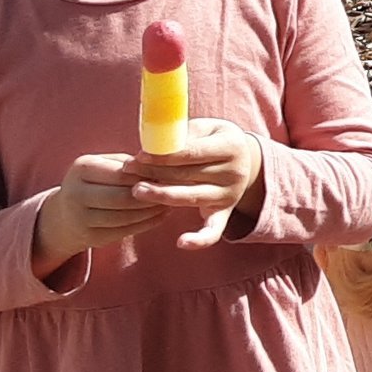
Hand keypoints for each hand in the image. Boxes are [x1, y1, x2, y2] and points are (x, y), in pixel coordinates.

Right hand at [35, 152, 169, 274]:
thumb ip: (128, 163)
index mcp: (81, 168)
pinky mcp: (90, 238)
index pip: (121, 173)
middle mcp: (76, 193)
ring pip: (126, 216)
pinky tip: (162, 215)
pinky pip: (125, 231)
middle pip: (123, 197)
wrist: (63, 215)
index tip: (170, 173)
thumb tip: (163, 163)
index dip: (147, 174)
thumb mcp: (103, 165)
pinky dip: (147, 223)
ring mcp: (80, 218)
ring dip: (152, 210)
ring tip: (171, 202)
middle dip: (152, 195)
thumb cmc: (93, 181)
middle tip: (175, 190)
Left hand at [124, 120, 262, 248]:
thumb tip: (150, 144)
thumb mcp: (204, 128)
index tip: (139, 155)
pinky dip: (200, 240)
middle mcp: (235, 172)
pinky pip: (213, 231)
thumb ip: (181, 134)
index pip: (191, 153)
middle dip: (155, 172)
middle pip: (188, 175)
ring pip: (191, 198)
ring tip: (137, 190)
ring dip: (161, 195)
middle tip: (128, 170)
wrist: (243, 159)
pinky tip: (181, 243)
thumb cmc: (212, 139)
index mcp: (232, 145)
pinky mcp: (224, 213)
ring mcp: (230, 195)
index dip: (163, 155)